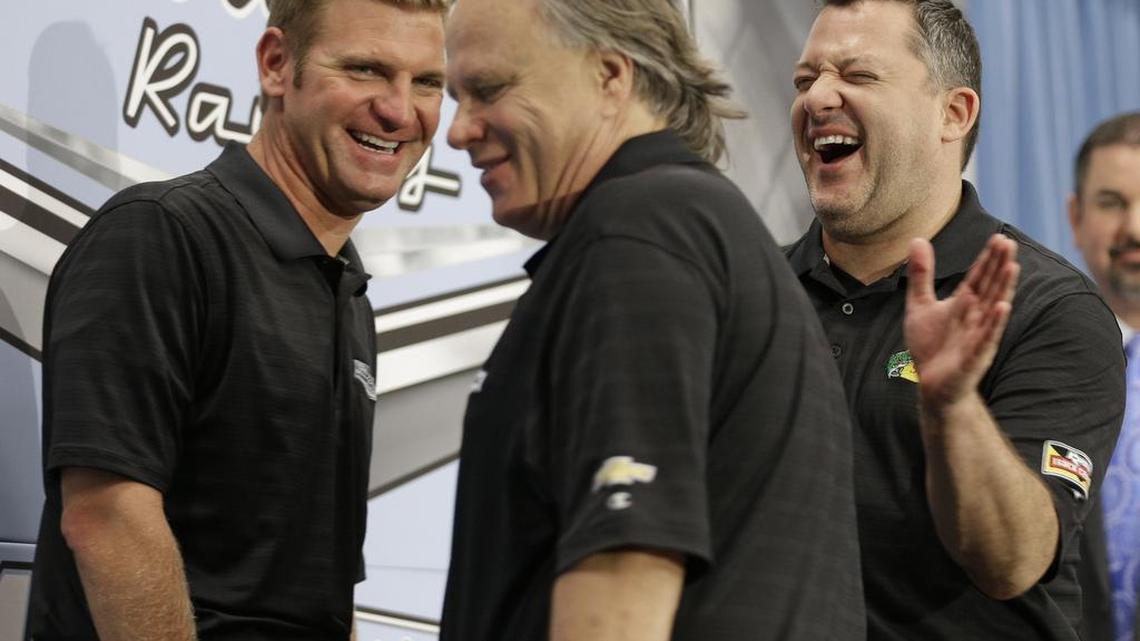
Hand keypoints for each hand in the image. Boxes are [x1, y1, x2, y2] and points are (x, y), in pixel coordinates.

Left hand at [904, 234, 1018, 409]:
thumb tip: (917, 239)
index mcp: (965, 304)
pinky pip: (987, 337)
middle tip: (1008, 242)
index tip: (998, 237)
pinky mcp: (975, 356)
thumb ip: (921, 275)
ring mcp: (978, 336)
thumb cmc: (931, 345)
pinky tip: (1003, 306)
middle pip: (989, 287)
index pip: (978, 277)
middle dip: (998, 266)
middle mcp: (976, 317)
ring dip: (1003, 288)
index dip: (987, 259)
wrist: (932, 385)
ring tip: (1012, 266)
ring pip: (993, 308)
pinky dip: (995, 323)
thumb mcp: (920, 305)